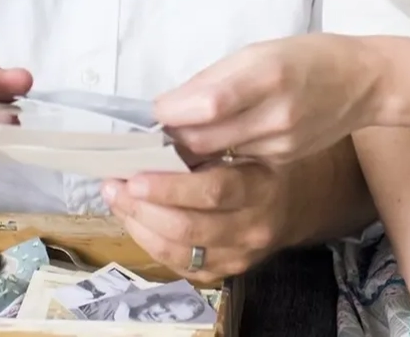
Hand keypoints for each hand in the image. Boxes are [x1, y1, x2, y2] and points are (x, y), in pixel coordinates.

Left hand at [101, 162, 291, 278]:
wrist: (295, 205)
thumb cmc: (264, 164)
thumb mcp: (249, 144)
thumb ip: (209, 143)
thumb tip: (154, 137)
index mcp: (260, 189)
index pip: (212, 192)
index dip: (169, 188)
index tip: (135, 177)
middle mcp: (252, 229)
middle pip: (188, 227)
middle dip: (143, 208)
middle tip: (114, 186)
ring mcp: (239, 256)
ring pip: (178, 252)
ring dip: (139, 226)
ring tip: (117, 201)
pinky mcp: (224, 272)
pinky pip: (179, 265)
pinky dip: (150, 243)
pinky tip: (135, 220)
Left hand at [153, 34, 380, 164]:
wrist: (363, 83)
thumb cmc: (309, 57)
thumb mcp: (258, 51)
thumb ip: (213, 79)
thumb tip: (168, 106)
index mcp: (269, 75)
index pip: (209, 103)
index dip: (173, 112)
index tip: (152, 112)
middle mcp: (276, 116)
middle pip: (205, 142)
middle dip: (171, 142)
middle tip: (150, 137)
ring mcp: (281, 145)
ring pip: (217, 161)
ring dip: (188, 156)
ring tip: (170, 147)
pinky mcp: (283, 163)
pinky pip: (236, 167)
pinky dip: (214, 162)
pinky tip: (205, 152)